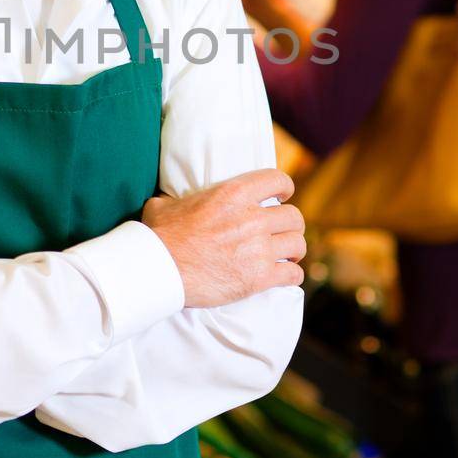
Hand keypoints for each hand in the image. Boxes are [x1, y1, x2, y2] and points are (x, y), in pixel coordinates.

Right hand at [141, 169, 304, 306]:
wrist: (160, 269)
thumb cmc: (160, 236)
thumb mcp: (166, 205)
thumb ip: (178, 200)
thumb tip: (168, 202)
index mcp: (233, 194)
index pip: (277, 180)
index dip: (284, 188)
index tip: (282, 196)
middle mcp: (252, 218)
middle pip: (293, 217)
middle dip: (290, 225)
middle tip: (282, 232)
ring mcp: (258, 249)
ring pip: (297, 244)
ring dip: (293, 250)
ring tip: (287, 255)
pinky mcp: (259, 277)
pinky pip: (292, 274)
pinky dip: (291, 276)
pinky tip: (284, 276)